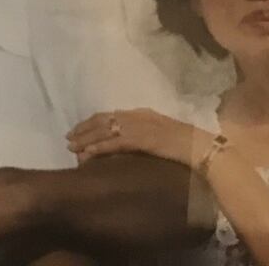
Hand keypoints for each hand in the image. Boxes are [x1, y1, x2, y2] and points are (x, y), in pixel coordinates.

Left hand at [67, 108, 206, 168]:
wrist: (199, 146)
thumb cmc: (185, 144)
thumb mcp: (162, 134)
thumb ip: (145, 134)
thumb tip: (128, 141)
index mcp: (142, 113)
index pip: (110, 114)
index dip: (92, 121)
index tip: (79, 129)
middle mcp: (137, 116)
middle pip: (103, 120)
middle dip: (84, 129)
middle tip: (68, 138)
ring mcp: (138, 126)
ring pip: (104, 130)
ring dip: (86, 139)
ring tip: (72, 147)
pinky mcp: (140, 139)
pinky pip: (113, 143)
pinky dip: (98, 148)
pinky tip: (87, 154)